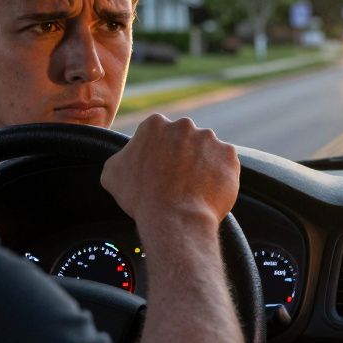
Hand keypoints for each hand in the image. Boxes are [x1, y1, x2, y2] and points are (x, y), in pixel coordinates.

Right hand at [101, 115, 239, 231]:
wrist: (175, 219)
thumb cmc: (142, 198)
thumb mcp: (112, 174)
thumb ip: (122, 157)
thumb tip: (127, 157)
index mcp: (155, 124)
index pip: (159, 134)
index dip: (159, 154)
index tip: (160, 169)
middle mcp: (184, 125)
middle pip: (184, 139)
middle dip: (182, 156)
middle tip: (177, 180)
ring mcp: (210, 139)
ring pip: (207, 150)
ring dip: (202, 164)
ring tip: (194, 188)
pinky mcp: (229, 154)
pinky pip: (225, 163)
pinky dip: (220, 175)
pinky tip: (208, 190)